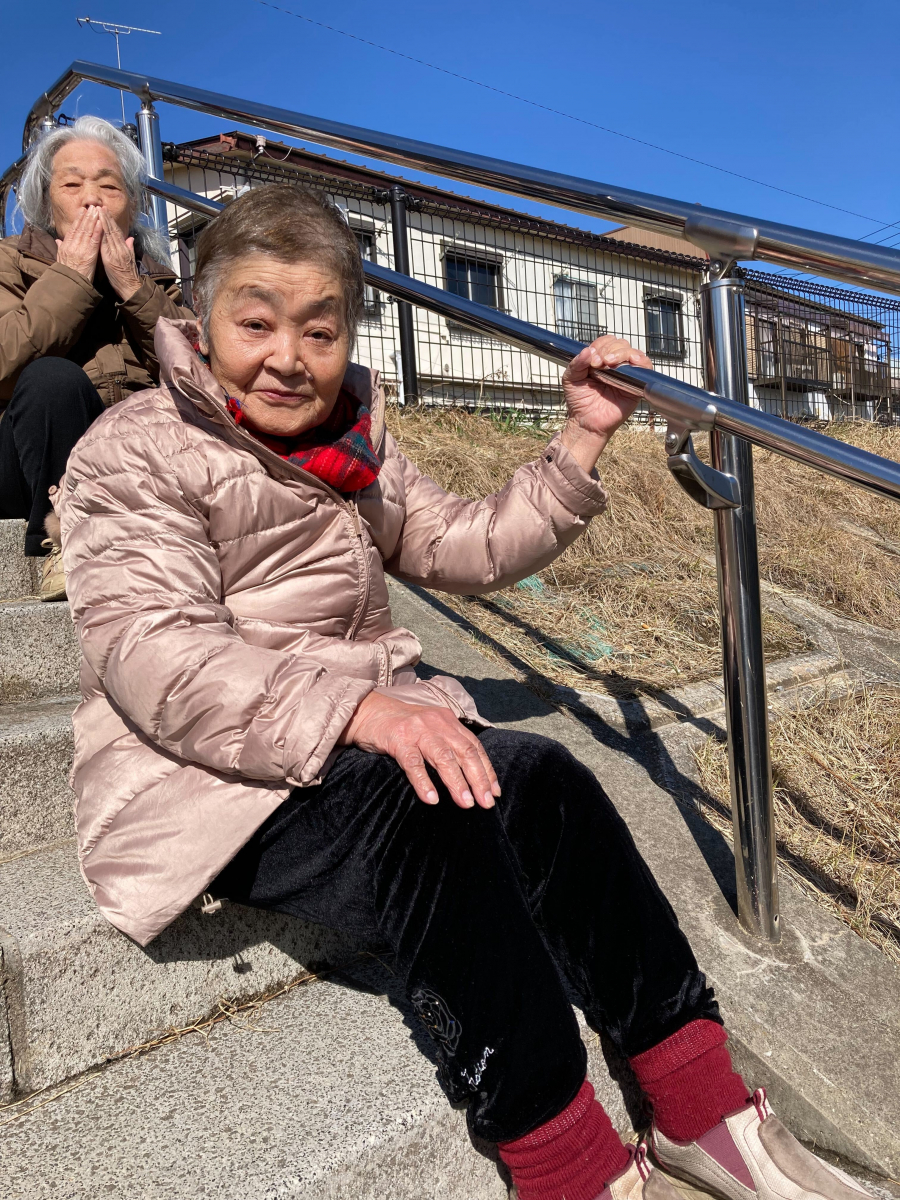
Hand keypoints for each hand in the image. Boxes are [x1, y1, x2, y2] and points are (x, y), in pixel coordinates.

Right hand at [55, 206, 102, 283]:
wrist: (68, 284)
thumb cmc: (66, 273)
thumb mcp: (60, 259)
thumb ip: (60, 248)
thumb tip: (58, 240)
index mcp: (66, 246)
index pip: (73, 229)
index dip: (78, 219)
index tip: (82, 210)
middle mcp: (72, 245)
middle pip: (80, 228)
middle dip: (86, 216)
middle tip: (92, 206)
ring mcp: (80, 249)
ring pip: (87, 231)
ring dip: (92, 220)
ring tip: (97, 211)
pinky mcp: (88, 255)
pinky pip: (93, 241)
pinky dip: (97, 231)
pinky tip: (100, 223)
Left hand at [98, 208, 140, 301]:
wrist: (130, 288)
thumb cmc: (128, 276)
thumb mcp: (130, 260)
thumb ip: (129, 248)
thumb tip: (130, 238)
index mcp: (124, 249)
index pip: (116, 232)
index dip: (110, 221)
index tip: (105, 211)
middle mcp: (120, 248)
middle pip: (112, 230)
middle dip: (106, 218)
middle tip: (100, 207)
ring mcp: (116, 253)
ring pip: (109, 234)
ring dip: (103, 222)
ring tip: (98, 212)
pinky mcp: (111, 258)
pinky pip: (106, 244)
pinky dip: (103, 234)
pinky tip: (98, 226)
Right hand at [339, 692, 499, 809]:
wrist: (367, 711)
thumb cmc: (400, 726)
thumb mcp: (429, 729)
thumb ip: (447, 744)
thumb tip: (469, 775)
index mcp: (448, 721)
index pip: (474, 746)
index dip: (486, 770)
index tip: (494, 792)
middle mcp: (437, 723)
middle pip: (465, 752)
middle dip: (478, 779)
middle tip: (486, 803)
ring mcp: (417, 730)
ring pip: (443, 757)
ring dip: (457, 782)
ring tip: (466, 803)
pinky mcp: (398, 740)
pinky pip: (413, 763)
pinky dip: (424, 782)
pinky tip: (431, 799)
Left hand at [560, 335, 651, 472]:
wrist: (586, 422)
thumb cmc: (579, 402)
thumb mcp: (570, 379)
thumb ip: (576, 364)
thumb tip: (587, 350)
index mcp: (600, 359)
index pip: (606, 342)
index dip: (600, 346)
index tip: (592, 360)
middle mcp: (615, 364)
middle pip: (620, 344)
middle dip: (609, 350)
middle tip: (599, 364)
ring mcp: (627, 374)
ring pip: (633, 352)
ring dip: (622, 353)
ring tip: (609, 363)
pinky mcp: (637, 385)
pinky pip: (645, 368)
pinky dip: (641, 361)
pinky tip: (632, 362)